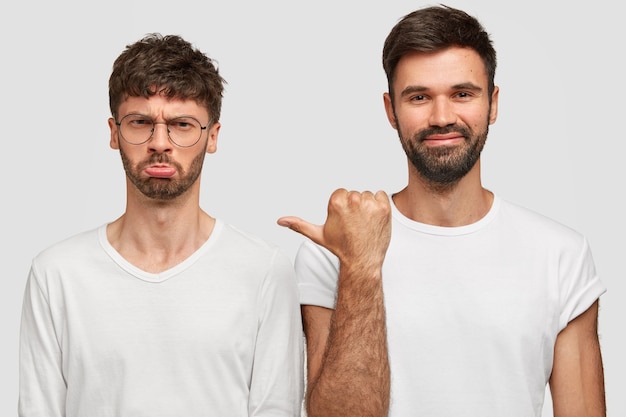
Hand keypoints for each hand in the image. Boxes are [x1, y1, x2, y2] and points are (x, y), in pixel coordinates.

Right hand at [277, 189, 391, 266]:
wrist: (362, 262)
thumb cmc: (340, 248)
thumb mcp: (318, 235)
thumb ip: (299, 225)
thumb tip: (280, 221)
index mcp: (336, 203)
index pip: (341, 193)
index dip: (342, 207)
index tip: (344, 221)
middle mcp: (353, 200)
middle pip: (354, 194)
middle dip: (354, 207)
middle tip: (354, 225)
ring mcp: (370, 204)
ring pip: (367, 195)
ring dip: (367, 206)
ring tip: (364, 224)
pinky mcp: (384, 208)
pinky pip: (381, 195)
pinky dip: (379, 205)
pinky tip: (374, 220)